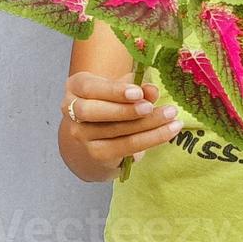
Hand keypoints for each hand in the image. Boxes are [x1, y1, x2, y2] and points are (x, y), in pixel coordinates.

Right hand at [60, 70, 182, 176]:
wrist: (95, 139)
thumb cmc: (110, 105)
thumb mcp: (119, 91)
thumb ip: (135, 88)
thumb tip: (152, 90)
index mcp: (75, 87)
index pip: (90, 88)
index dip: (114, 91)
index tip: (138, 92)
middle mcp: (72, 111)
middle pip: (94, 112)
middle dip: (125, 110)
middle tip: (151, 107)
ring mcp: (81, 135)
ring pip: (115, 130)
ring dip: (147, 124)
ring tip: (171, 117)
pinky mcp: (96, 154)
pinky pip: (126, 146)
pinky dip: (151, 138)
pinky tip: (170, 130)